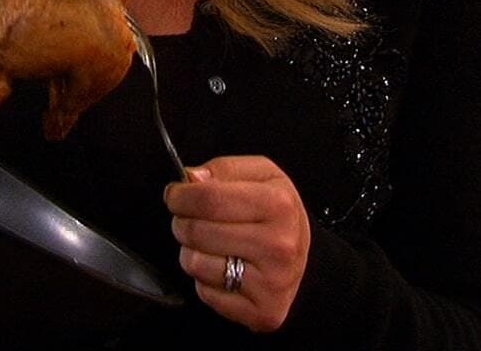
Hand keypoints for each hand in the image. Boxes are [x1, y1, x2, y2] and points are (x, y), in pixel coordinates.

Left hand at [164, 156, 310, 331]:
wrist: (305, 259)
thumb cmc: (276, 213)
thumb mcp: (261, 175)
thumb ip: (224, 169)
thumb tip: (191, 178)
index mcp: (278, 204)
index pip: (209, 198)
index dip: (181, 196)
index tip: (175, 196)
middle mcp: (278, 245)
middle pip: (197, 231)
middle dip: (182, 223)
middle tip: (192, 221)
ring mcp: (271, 282)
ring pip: (195, 264)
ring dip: (192, 252)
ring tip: (211, 246)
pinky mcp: (262, 312)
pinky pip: (206, 294)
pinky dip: (206, 281)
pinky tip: (224, 269)